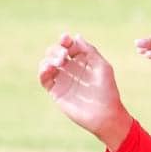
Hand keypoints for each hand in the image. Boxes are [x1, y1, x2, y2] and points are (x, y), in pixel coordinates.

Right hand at [38, 32, 132, 148]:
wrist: (104, 114)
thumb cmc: (107, 90)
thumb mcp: (102, 66)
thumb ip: (89, 51)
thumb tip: (76, 36)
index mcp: (83, 60)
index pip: (69, 45)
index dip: (66, 41)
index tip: (67, 40)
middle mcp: (71, 68)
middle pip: (56, 52)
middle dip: (57, 49)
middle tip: (64, 55)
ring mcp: (63, 79)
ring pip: (47, 63)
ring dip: (49, 58)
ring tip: (59, 62)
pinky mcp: (56, 91)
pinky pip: (44, 78)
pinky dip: (43, 71)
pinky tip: (49, 68)